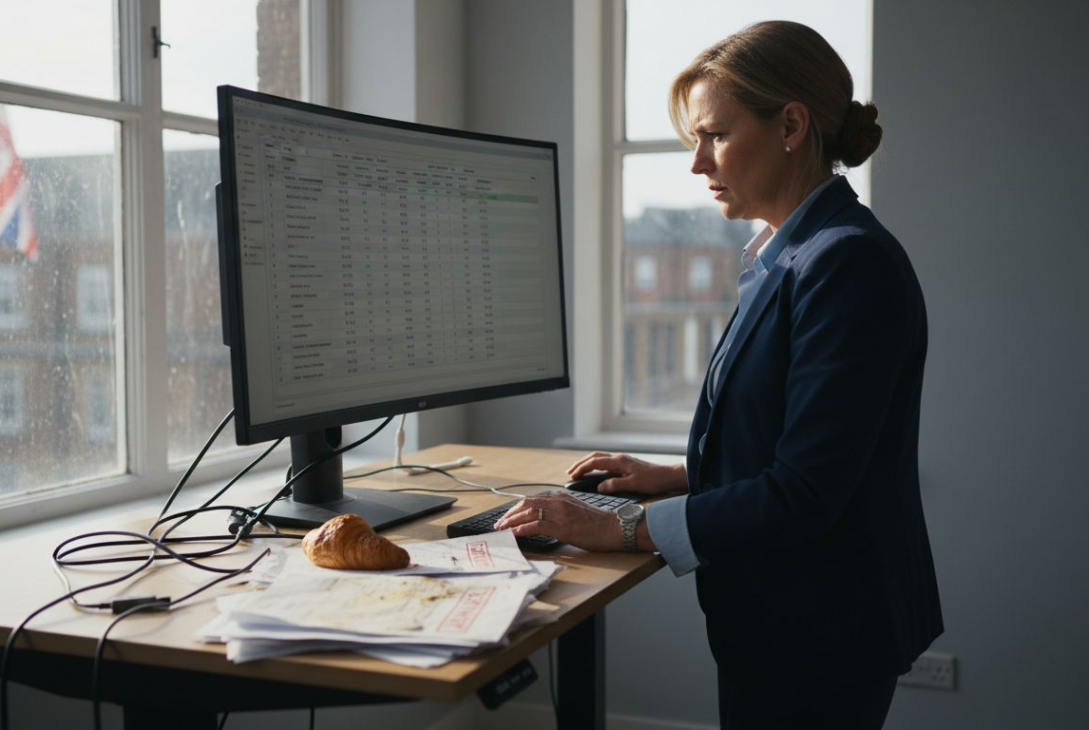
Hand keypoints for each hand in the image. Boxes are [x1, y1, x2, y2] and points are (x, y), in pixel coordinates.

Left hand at [494, 492, 629, 551]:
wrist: (613, 528)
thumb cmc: (596, 523)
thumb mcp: (574, 511)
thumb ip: (558, 511)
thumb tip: (542, 520)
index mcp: (560, 497)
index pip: (531, 499)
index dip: (515, 508)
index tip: (507, 517)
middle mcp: (557, 501)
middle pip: (525, 504)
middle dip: (509, 514)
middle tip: (499, 524)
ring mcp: (559, 513)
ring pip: (528, 513)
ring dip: (511, 522)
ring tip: (501, 530)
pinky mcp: (562, 526)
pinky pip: (537, 525)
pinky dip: (523, 529)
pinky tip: (514, 534)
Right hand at [567, 452, 686, 496]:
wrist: (669, 476)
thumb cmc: (654, 480)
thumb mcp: (634, 485)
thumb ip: (615, 485)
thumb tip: (599, 487)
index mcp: (619, 461)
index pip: (594, 462)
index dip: (581, 469)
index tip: (572, 476)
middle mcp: (619, 458)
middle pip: (595, 457)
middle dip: (581, 464)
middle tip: (569, 473)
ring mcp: (623, 461)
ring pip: (600, 458)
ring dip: (587, 464)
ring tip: (578, 472)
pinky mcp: (626, 465)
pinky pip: (606, 463)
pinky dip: (596, 466)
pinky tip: (594, 473)